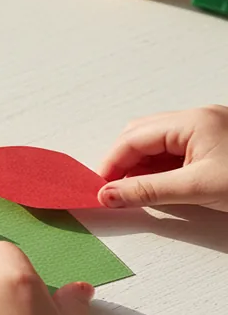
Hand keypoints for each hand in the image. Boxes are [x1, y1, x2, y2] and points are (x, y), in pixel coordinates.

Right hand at [98, 105, 227, 211]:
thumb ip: (149, 191)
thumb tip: (110, 194)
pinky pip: (176, 152)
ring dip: (142, 167)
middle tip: (115, 191)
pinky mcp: (214, 145)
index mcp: (193, 121)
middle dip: (124, 163)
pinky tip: (159, 186)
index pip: (135, 138)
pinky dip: (161, 169)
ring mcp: (207, 130)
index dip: (112, 163)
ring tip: (136, 192)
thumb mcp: (197, 188)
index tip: (101, 188)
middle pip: (142, 135)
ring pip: (158, 144)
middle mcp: (198, 119)